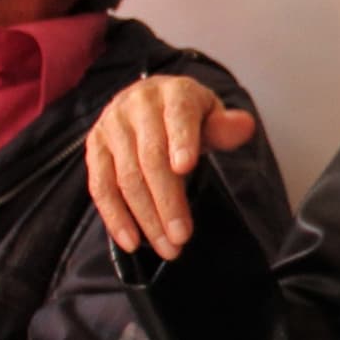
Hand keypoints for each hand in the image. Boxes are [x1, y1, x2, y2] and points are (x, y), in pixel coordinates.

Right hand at [85, 73, 259, 257]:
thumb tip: (244, 126)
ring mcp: (112, 127)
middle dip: (167, 201)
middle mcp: (137, 105)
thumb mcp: (210, 116)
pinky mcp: (95, 148)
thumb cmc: (185, 116)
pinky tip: (131, 242)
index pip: (178, 116)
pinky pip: (100, 187)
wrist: (149, 102)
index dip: (182, 141)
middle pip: (151, 157)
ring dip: (146, 217)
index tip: (185, 168)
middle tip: (182, 236)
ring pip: (126, 177)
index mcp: (173, 93)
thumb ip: (225, 127)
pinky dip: (115, 217)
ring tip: (167, 247)